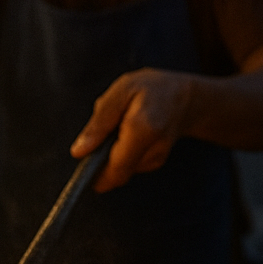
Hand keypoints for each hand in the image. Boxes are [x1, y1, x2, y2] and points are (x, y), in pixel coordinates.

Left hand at [70, 68, 193, 191]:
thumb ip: (98, 123)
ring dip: (110, 155)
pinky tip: (127, 134)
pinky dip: (121, 153)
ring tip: (118, 128)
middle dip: (100, 162)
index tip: (82, 164)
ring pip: (121, 170)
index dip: (94, 174)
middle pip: (116, 173)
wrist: (184, 97)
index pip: (115, 168)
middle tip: (100, 136)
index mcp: (143, 129)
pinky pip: (129, 165)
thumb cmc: (150, 89)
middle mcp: (153, 150)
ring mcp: (157, 159)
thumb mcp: (119, 92)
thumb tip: (78, 152)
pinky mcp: (155, 162)